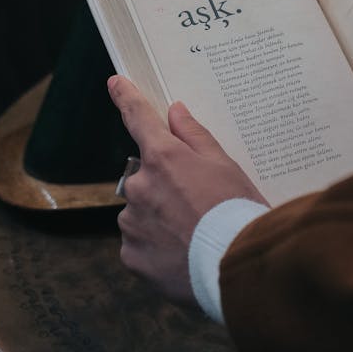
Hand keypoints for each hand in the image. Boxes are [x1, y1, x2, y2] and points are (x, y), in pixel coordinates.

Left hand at [107, 75, 267, 303]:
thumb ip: (194, 135)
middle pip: (145, 175)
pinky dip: (154, 245)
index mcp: (163, 157)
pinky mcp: (131, 256)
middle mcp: (140, 186)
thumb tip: (174, 110)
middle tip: (196, 203)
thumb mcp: (224, 164)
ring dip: (158, 216)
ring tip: (193, 233)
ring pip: (140, 211)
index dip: (126, 97)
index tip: (116, 82)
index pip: (138, 117)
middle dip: (163, 184)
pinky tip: (180, 252)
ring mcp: (132, 222)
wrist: (235, 269)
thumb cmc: (236, 210)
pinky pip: (138, 243)